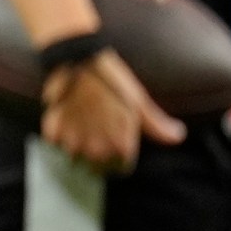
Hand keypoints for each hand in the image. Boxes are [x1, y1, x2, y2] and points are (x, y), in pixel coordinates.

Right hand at [41, 49, 184, 173]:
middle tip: (100, 135)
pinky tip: (66, 122)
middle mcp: (95, 150)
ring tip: (82, 128)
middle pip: (97, 168)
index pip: (120, 169)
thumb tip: (178, 137)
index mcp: (119, 146)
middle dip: (99, 156)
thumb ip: (157, 125)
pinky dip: (59, 137)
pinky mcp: (52, 132)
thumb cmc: (113, 81)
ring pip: (75, 158)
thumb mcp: (139, 102)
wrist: (78, 61)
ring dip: (78, 148)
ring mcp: (71, 143)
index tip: (118, 144)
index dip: (120, 157)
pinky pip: (56, 144)